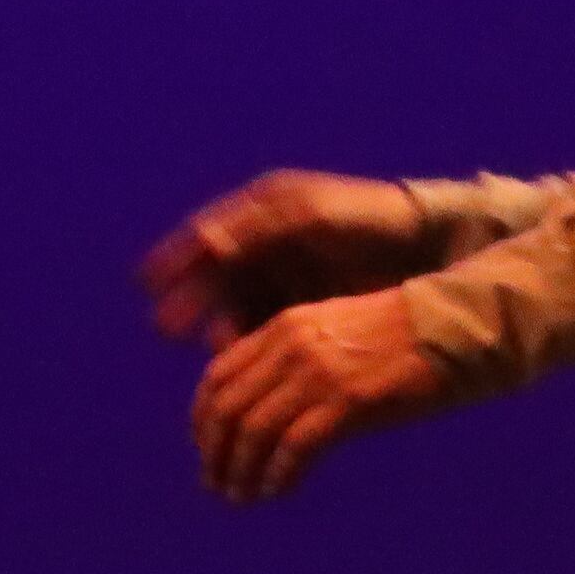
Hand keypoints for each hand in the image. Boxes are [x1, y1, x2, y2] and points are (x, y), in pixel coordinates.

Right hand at [142, 169, 432, 347]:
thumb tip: (202, 244)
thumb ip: (257, 227)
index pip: (206, 238)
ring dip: (219, 329)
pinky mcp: (297, 312)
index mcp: (262, 214)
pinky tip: (245, 359)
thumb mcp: (310, 215)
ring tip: (220, 347)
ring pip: (232, 310)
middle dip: (190, 303)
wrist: (426, 246)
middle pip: (212, 280)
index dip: (175, 259)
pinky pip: (259, 332)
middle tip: (170, 327)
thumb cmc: (369, 218)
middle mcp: (262, 249)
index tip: (148, 281)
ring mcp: (279, 282)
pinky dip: (248, 346)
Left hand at [191, 289, 454, 499]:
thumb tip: (265, 411)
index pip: (217, 377)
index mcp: (285, 326)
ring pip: (253, 431)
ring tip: (244, 496)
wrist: (459, 326)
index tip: (208, 450)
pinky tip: (279, 491)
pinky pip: (294, 447)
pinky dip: (278, 475)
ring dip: (241, 472)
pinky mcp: (349, 401)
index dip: (202, 421)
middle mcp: (292, 347)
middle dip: (214, 455)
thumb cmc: (405, 336)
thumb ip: (297, 358)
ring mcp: (320, 373)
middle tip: (219, 485)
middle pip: (227, 409)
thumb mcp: (337, 332)